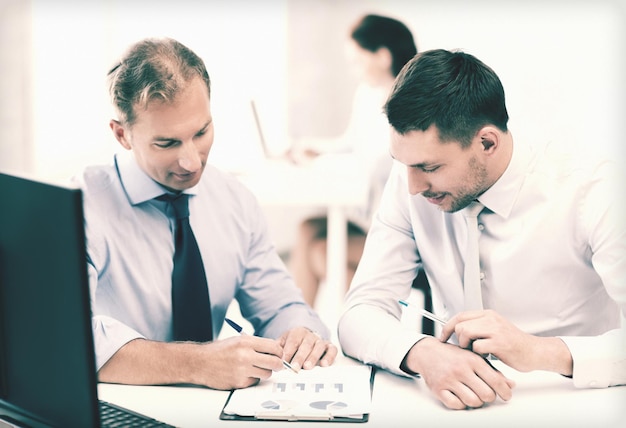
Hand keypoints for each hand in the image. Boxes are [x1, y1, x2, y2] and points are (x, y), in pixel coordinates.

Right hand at [197, 335, 285, 389]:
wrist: (200, 362)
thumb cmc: (219, 351)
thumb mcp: (238, 340)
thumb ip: (256, 344)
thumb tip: (275, 350)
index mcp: (246, 342)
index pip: (274, 347)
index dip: (279, 352)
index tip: (278, 354)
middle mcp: (245, 355)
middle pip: (274, 362)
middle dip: (278, 364)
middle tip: (277, 365)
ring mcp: (242, 370)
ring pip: (267, 374)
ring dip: (265, 372)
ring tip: (256, 368)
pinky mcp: (239, 383)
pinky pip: (255, 382)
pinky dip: (252, 379)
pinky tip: (243, 374)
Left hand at [279, 327, 337, 370]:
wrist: (306, 336)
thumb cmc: (293, 343)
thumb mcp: (283, 342)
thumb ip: (277, 348)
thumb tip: (269, 355)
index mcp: (297, 332)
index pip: (292, 342)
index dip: (288, 352)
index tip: (283, 362)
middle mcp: (310, 335)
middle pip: (306, 345)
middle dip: (299, 357)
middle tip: (294, 367)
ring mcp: (320, 340)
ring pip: (319, 347)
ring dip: (313, 357)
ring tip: (307, 367)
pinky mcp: (330, 346)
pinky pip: (332, 350)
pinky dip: (330, 356)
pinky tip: (324, 364)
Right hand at [403, 337, 514, 409]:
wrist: (427, 352)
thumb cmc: (452, 355)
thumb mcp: (473, 357)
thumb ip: (492, 371)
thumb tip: (510, 384)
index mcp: (472, 360)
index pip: (495, 380)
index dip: (505, 391)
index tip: (506, 395)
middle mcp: (461, 369)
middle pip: (486, 394)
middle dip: (489, 397)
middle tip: (486, 394)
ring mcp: (449, 380)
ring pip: (473, 402)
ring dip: (476, 401)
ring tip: (473, 394)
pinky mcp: (438, 389)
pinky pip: (456, 405)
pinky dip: (461, 404)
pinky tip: (461, 396)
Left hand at [439, 309, 571, 373]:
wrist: (534, 352)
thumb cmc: (514, 344)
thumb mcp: (494, 329)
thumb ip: (478, 327)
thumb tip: (456, 331)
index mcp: (488, 315)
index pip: (460, 316)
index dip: (448, 327)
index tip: (443, 336)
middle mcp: (491, 319)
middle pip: (460, 324)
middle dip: (458, 339)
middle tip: (466, 348)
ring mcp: (495, 330)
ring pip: (465, 332)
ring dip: (466, 346)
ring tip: (476, 352)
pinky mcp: (499, 343)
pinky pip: (477, 347)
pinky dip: (477, 354)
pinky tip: (486, 356)